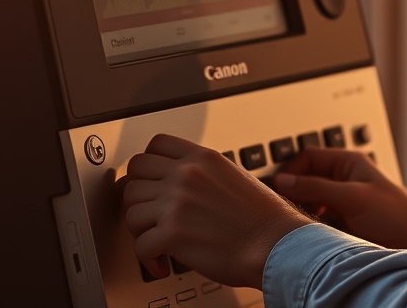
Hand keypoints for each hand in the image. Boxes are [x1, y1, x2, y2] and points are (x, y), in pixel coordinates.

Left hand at [121, 134, 311, 288]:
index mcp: (203, 158)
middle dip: (138, 195)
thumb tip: (186, 181)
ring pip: (130, 209)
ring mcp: (176, 203)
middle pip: (134, 173)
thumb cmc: (264, 219)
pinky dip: (147, 258)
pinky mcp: (172, 234)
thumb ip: (205, 173)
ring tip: (156, 239)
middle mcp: (186, 175)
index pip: (156, 144)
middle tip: (149, 211)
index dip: (149, 164)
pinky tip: (161, 262)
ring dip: (140, 229)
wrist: (276, 245)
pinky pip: (139, 245)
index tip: (152, 180)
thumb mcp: (235, 176)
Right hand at [274, 148, 406, 251]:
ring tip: (298, 222)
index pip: (307, 157)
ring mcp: (340, 202)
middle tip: (284, 207)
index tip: (278, 188)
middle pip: (305, 180)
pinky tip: (309, 233)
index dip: (291, 170)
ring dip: (302, 211)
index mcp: (347, 163)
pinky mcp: (339, 223)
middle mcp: (341, 180)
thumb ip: (316, 187)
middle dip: (294, 193)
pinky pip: (315, 221)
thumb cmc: (395, 215)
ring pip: (308, 202)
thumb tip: (283, 180)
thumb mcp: (353, 196)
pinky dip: (309, 226)